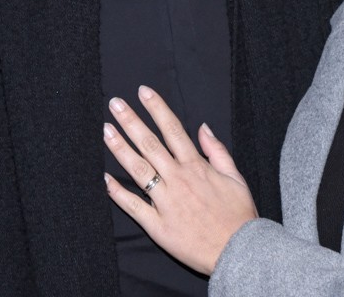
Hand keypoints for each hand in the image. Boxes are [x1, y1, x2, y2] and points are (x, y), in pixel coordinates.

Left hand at [103, 85, 258, 274]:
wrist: (238, 252)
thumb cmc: (239, 216)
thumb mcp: (236, 178)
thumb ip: (218, 151)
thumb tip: (203, 127)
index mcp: (197, 167)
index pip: (173, 130)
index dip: (157, 109)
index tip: (143, 92)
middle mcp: (178, 180)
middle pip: (150, 144)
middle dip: (131, 121)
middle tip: (115, 104)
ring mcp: (166, 202)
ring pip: (138, 170)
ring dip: (120, 148)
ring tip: (105, 130)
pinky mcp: (157, 225)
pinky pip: (133, 206)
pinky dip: (117, 193)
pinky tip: (104, 179)